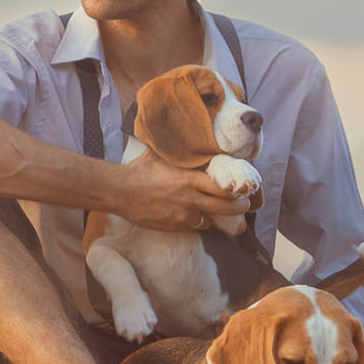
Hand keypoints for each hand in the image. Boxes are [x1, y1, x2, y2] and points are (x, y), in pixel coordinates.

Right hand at [114, 152, 250, 232]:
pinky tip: (195, 217)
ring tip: (216, 211)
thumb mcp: (160, 155)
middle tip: (245, 205)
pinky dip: (196, 223)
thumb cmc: (138, 171)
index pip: (221, 188)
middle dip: (238, 208)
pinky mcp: (172, 227)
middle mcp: (188, 199)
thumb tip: (187, 135)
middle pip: (223, 208)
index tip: (243, 189)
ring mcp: (180, 216)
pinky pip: (193, 228)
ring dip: (214, 217)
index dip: (236, 191)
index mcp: (188, 180)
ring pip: (208, 221)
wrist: (118, 192)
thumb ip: (178, 150)